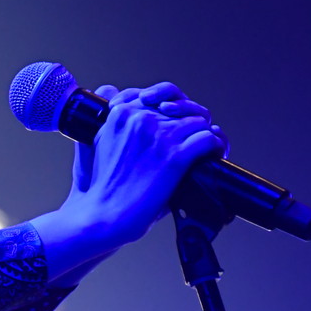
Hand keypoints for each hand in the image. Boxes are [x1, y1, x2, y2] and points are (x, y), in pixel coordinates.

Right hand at [29, 81, 225, 284]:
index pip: (160, 95)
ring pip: (199, 121)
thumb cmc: (99, 186)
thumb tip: (120, 100)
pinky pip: (208, 138)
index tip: (177, 122)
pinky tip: (214, 155)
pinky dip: (216, 146)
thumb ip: (111, 120)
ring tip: (209, 149)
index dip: (173, 108)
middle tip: (196, 137)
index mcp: (122, 113)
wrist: (101, 215)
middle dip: (192, 122)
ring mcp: (160, 136)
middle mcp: (141, 118)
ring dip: (205, 135)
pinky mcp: (175, 157)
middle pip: (183, 108)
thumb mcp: (94, 142)